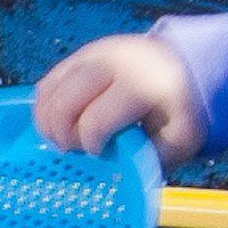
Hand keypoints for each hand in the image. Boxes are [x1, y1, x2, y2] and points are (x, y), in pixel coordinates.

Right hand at [32, 30, 207, 162]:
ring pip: (49, 92)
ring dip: (48, 123)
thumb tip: (119, 173)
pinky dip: (44, 107)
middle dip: (62, 135)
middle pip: (63, 104)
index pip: (94, 122)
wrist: (182, 67)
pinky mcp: (81, 54)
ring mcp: (94, 55)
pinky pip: (48, 83)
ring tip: (65, 138)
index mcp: (141, 87)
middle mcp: (114, 64)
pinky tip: (58, 123)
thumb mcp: (177, 142)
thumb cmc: (177, 112)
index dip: (90, 146)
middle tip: (74, 149)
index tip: (99, 154)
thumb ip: (148, 159)